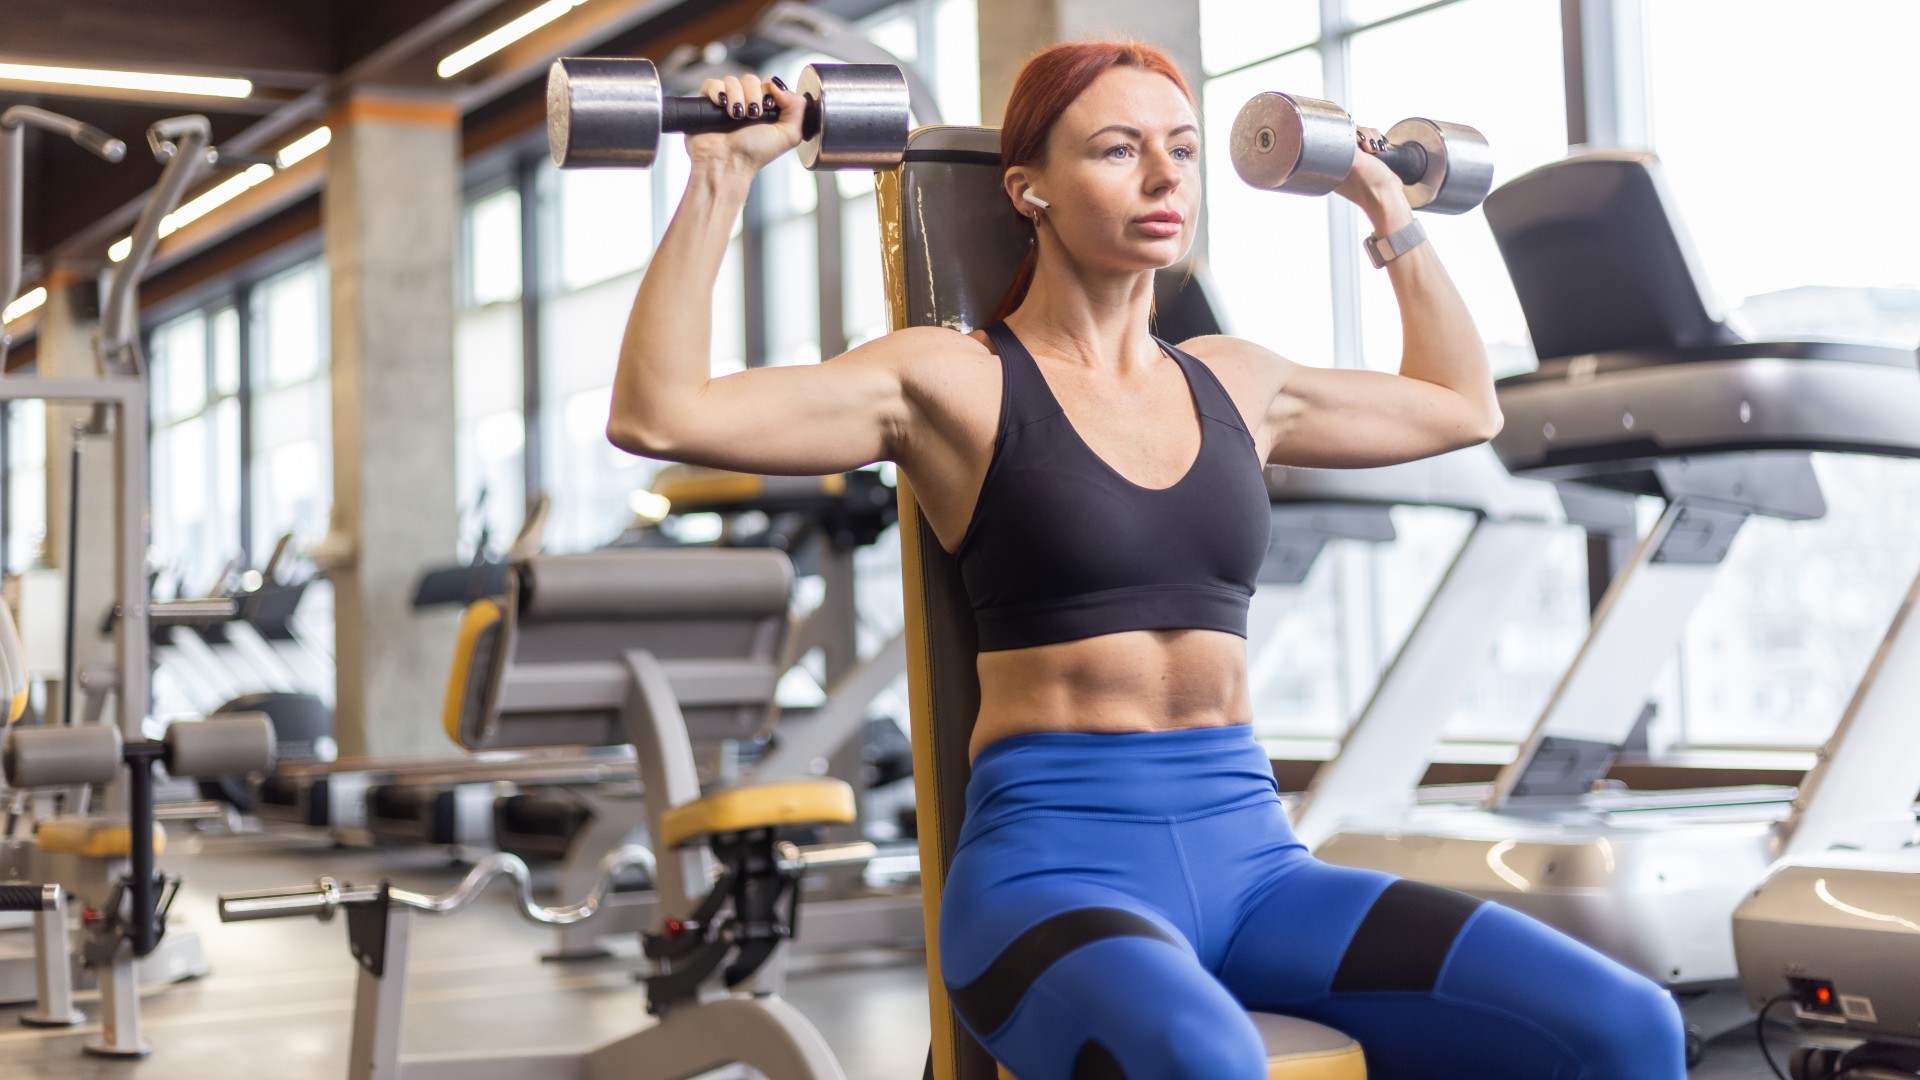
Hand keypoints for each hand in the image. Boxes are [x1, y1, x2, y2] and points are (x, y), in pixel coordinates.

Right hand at [686, 73, 806, 173]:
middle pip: (751, 79)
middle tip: (752, 115)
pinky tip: (721, 105)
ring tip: (736, 117)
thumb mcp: (788, 135)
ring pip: (732, 81)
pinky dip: (717, 91)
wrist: (727, 163)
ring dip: (736, 97)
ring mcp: (726, 102)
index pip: (769, 84)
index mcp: (766, 109)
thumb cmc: (755, 154)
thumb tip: (779, 86)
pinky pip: (712, 84)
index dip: (769, 91)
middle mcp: (746, 104)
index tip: (768, 107)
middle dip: (753, 96)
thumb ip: (797, 108)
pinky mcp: (707, 102)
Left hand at [1333, 125, 1409, 218]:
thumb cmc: (1369, 184)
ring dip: (1373, 137)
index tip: (1358, 139)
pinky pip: (1372, 140)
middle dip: (1363, 134)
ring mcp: (1355, 158)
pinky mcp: (1368, 158)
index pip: (1335, 133)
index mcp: (1330, 161)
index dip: (1348, 130)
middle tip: (1368, 148)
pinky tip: (1381, 151)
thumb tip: (1340, 128)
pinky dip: (1378, 141)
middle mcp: (1341, 159)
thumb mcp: (1354, 161)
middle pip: (1350, 131)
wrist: (1388, 197)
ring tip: (1376, 152)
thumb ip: (1345, 144)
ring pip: (1363, 133)